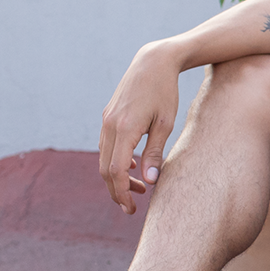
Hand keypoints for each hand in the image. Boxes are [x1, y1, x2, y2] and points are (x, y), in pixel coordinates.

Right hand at [98, 42, 181, 214]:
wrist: (153, 62)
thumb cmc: (165, 92)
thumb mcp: (166, 124)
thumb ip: (155, 152)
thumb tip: (150, 181)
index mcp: (124, 128)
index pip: (115, 171)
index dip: (121, 193)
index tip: (131, 209)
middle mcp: (109, 125)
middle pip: (104, 169)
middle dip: (117, 191)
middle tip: (131, 208)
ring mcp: (106, 120)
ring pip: (103, 158)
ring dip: (116, 177)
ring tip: (138, 189)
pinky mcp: (108, 117)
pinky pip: (106, 146)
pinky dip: (114, 161)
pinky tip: (131, 167)